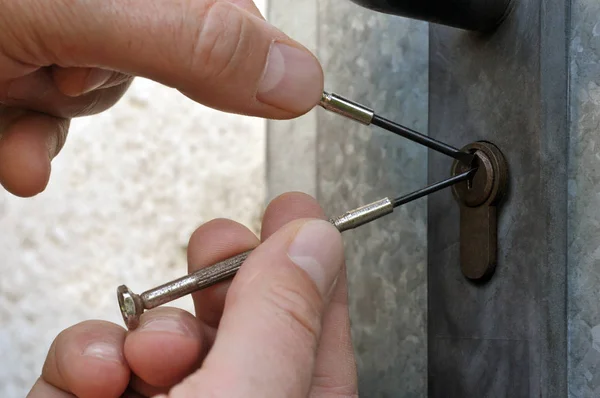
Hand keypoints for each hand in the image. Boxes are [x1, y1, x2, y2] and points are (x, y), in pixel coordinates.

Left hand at [0, 1, 322, 196]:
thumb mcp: (82, 11)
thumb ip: (194, 39)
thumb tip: (297, 77)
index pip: (225, 9)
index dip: (237, 52)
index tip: (265, 99)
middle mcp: (106, 1)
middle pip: (157, 57)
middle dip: (107, 82)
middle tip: (70, 72)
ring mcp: (62, 32)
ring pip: (100, 92)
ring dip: (59, 116)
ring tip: (22, 102)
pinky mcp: (28, 69)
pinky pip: (55, 117)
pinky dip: (32, 143)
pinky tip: (15, 149)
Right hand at [26, 193, 357, 397]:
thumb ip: (278, 323)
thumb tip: (313, 241)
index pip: (318, 325)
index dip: (308, 261)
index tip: (296, 209)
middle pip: (237, 324)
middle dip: (220, 278)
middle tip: (215, 242)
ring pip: (158, 339)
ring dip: (144, 328)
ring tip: (142, 350)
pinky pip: (92, 368)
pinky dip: (82, 361)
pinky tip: (91, 378)